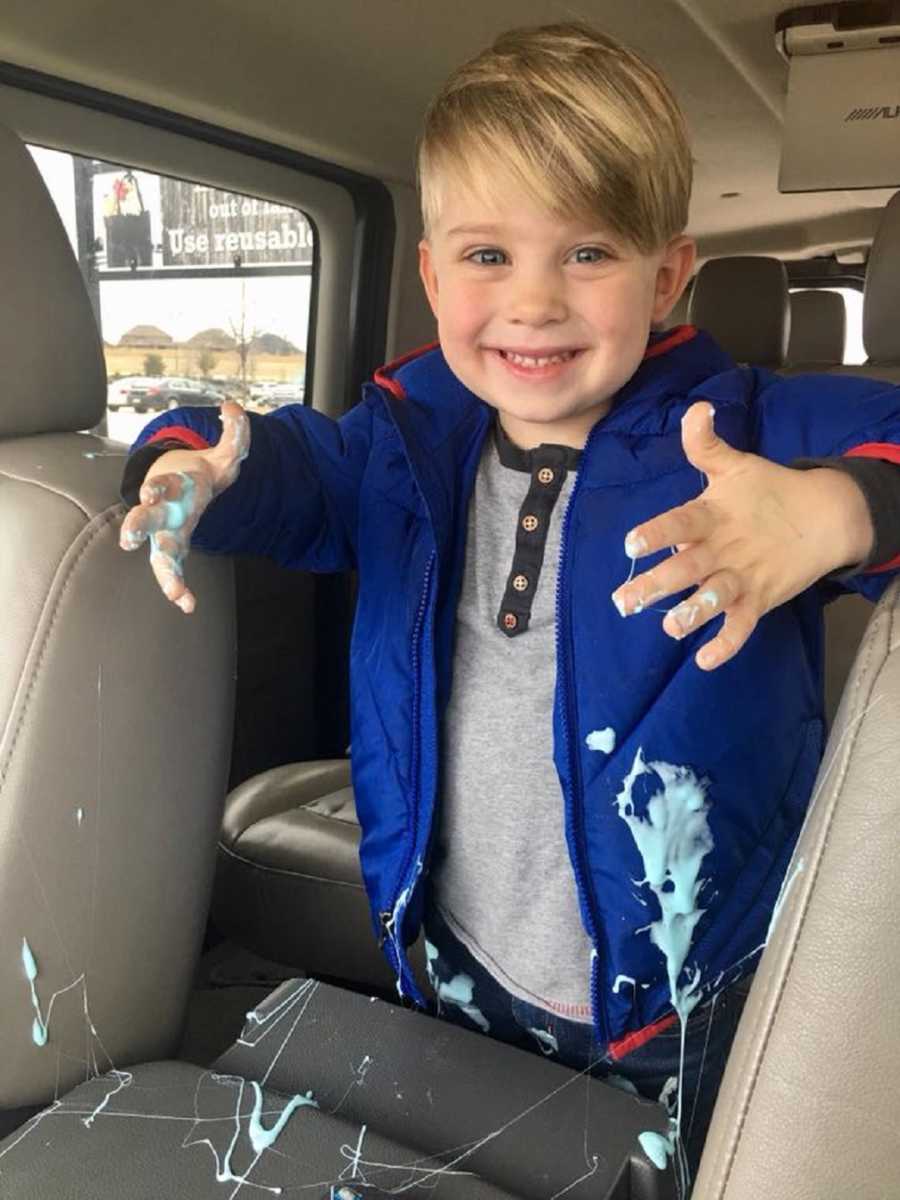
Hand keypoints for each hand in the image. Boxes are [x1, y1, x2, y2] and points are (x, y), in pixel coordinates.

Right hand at [119, 401, 249, 612]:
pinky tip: (187, 605)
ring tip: (172, 592)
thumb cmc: (205, 471)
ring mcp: (167, 533)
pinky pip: (172, 572)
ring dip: (162, 571)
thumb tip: (233, 408)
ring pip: (157, 554)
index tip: (148, 493)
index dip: (156, 488)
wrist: (191, 487)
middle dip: (136, 526)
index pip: (163, 485)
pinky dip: (178, 588)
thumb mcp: (225, 453)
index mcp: (175, 485)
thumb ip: (234, 432)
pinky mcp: (174, 548)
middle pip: (146, 519)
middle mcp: (164, 511)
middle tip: (128, 537)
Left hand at [610, 402, 872, 669]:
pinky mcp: (760, 598)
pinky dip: (727, 645)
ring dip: (693, 614)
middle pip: (687, 568)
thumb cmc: (768, 490)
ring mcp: (743, 575)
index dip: (657, 533)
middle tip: (623, 602)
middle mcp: (724, 548)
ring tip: (670, 628)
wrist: (825, 515)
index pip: (680, 523)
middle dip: (655, 585)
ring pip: (715, 598)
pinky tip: (705, 662)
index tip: (632, 544)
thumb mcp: (734, 465)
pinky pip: (743, 626)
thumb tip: (694, 408)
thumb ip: (704, 444)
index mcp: (711, 515)